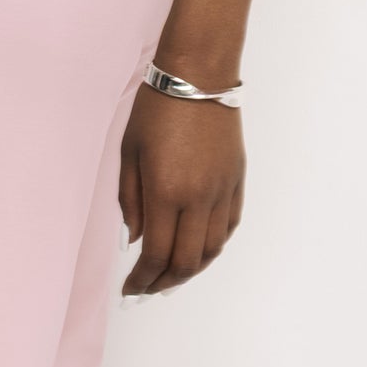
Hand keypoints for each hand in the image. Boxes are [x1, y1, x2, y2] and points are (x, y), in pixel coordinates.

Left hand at [118, 82, 245, 294]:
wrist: (198, 76)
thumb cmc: (155, 110)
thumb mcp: (129, 154)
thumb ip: (129, 202)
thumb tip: (134, 240)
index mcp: (167, 192)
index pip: (157, 254)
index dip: (142, 279)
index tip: (130, 289)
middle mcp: (199, 198)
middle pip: (187, 261)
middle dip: (165, 282)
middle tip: (148, 289)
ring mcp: (223, 191)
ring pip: (213, 249)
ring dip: (192, 269)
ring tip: (171, 276)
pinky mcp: (237, 181)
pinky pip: (229, 227)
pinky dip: (213, 246)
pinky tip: (198, 250)